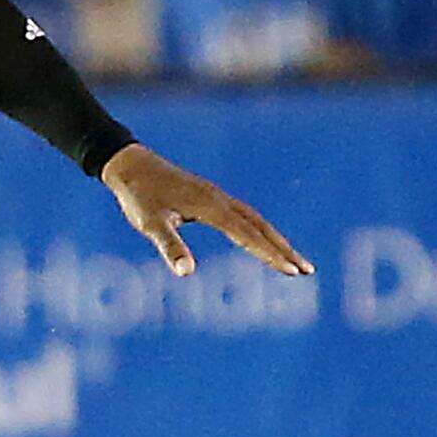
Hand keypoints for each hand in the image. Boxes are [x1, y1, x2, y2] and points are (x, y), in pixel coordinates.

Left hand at [101, 143, 311, 277]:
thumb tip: (187, 273)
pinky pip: (244, 214)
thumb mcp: (150, 223)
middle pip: (261, 226)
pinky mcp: (210, 196)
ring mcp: (217, 196)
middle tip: (307, 271)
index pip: (248, 234)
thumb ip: (169, 246)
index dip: (270, 254)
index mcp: (211, 206)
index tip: (292, 271)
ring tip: (294, 259)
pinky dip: (259, 229)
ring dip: (276, 239)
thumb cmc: (138, 195)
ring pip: (256, 219)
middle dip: (284, 249)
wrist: (129, 164)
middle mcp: (220, 200)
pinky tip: (262, 239)